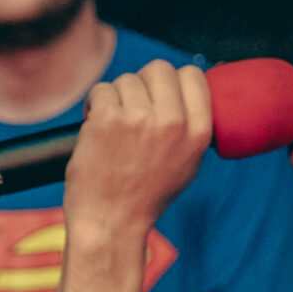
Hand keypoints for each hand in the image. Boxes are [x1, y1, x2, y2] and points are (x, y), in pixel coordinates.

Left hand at [63, 60, 209, 241]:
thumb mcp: (186, 163)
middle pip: (159, 69)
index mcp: (198, 132)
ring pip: (127, 80)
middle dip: (141, 83)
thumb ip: (190, 127)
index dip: (172, 80)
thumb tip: (187, 91)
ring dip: (115, 98)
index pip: (193, 75)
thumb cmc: (144, 196)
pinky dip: (94, 104)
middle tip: (129, 107)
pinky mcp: (108, 119)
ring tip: (111, 126)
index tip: (157, 94)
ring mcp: (140, 118)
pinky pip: (102, 89)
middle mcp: (173, 121)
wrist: (111, 222)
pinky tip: (94, 125)